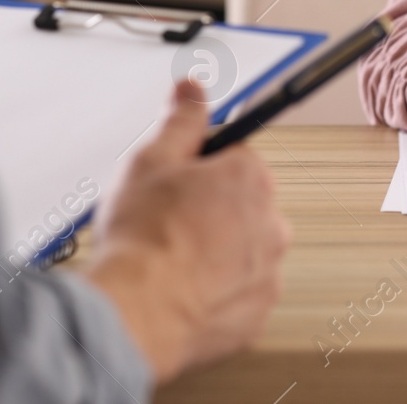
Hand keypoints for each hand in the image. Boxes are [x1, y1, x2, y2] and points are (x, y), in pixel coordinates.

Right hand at [84, 80, 290, 382]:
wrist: (134, 314)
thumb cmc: (143, 239)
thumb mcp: (151, 160)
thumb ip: (181, 121)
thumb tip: (193, 90)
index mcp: (251, 178)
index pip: (234, 159)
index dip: (198, 171)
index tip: (176, 186)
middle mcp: (271, 223)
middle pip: (241, 206)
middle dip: (210, 212)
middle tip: (166, 225)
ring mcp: (267, 273)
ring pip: (241, 252)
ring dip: (215, 254)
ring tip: (171, 264)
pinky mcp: (256, 315)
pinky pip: (238, 295)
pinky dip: (216, 294)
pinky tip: (182, 293)